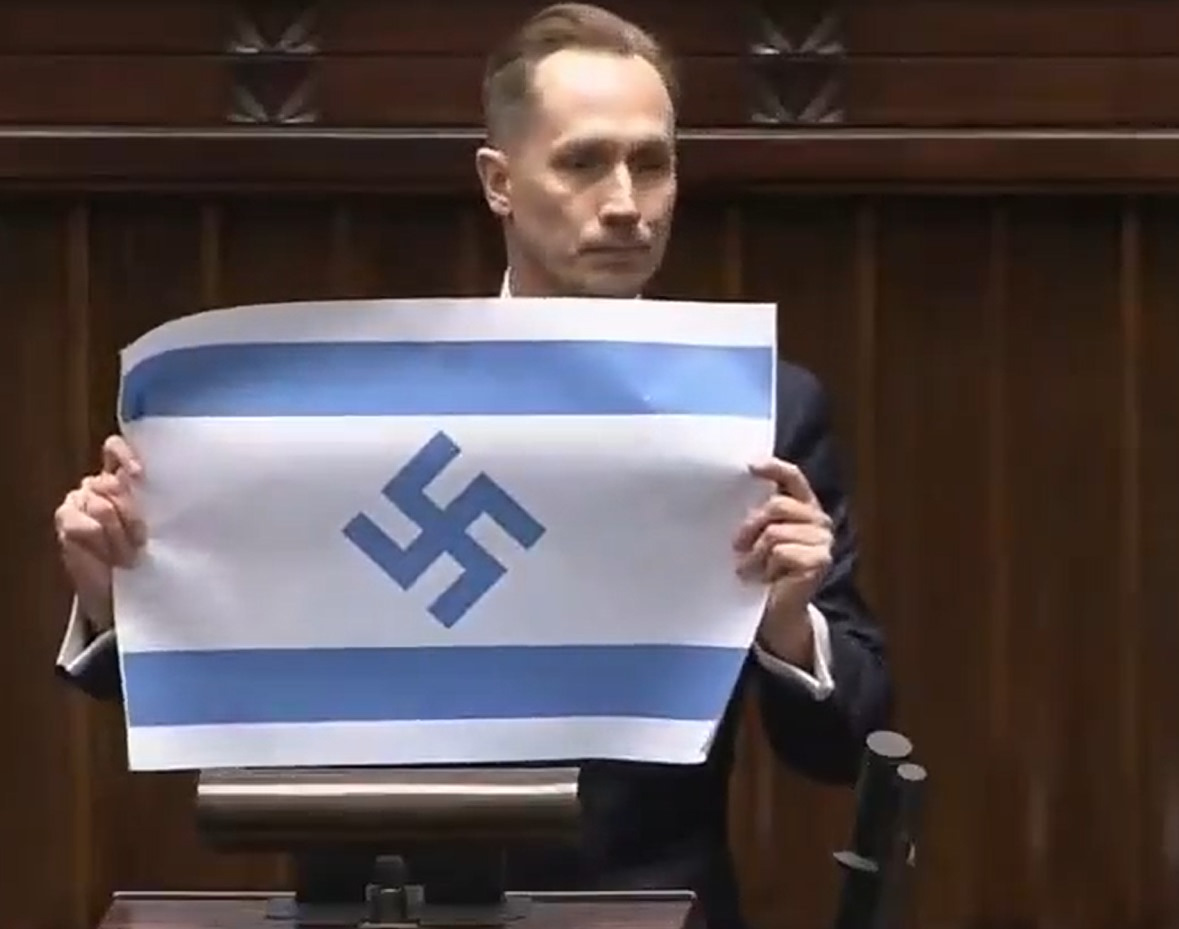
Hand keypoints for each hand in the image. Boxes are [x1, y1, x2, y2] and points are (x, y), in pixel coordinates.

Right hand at [53, 435, 145, 629]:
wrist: (117, 589)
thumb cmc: (144, 554)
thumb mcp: (156, 525)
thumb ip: (152, 502)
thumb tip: (157, 489)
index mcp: (123, 478)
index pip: (115, 449)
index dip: (125, 455)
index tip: (139, 475)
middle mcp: (99, 484)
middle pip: (114, 483)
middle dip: (131, 516)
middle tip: (141, 543)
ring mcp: (79, 499)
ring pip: (102, 506)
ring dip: (119, 536)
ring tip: (128, 556)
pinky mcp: (65, 519)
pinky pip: (85, 525)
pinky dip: (101, 544)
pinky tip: (108, 558)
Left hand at [733, 458, 832, 659]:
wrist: (775, 612)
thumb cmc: (762, 571)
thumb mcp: (756, 537)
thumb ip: (756, 515)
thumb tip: (734, 492)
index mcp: (803, 507)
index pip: (792, 478)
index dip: (774, 468)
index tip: (750, 466)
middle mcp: (818, 520)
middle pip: (777, 505)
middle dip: (751, 526)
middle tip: (738, 546)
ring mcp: (823, 541)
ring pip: (775, 532)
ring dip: (756, 554)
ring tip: (753, 569)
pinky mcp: (820, 561)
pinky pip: (781, 552)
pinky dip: (767, 568)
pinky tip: (769, 579)